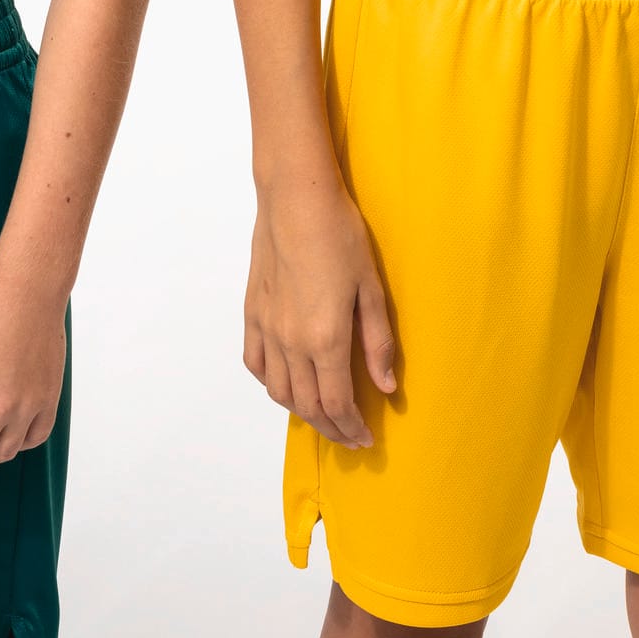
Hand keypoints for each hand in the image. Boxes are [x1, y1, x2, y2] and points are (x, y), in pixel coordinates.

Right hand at [244, 172, 395, 447]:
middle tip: (349, 437)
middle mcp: (291, 342)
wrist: (296, 199)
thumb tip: (386, 386)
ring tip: (322, 416)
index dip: (351, 428)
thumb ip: (377, 342)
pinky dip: (271, 383)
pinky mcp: (253, 312)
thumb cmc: (340, 236)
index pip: (337, 404)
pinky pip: (256, 363)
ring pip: (279, 391)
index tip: (366, 439)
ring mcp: (267, 328)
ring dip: (302, 412)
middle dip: (330, 428)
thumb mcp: (372, 288)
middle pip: (308, 405)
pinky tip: (287, 383)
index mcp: (325, 339)